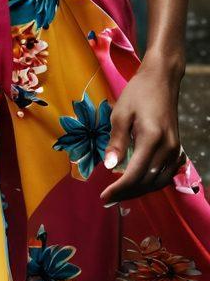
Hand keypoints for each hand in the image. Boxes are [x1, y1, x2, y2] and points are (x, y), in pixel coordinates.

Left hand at [100, 56, 183, 204]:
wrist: (161, 80)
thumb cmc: (137, 93)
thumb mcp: (120, 113)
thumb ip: (116, 141)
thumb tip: (109, 167)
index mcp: (152, 139)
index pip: (134, 174)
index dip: (118, 189)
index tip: (104, 198)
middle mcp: (167, 149)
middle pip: (147, 182)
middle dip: (127, 194)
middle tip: (108, 200)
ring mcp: (175, 150)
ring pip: (158, 182)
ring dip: (139, 190)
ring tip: (119, 194)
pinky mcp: (177, 149)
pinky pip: (165, 175)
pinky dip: (151, 182)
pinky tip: (137, 182)